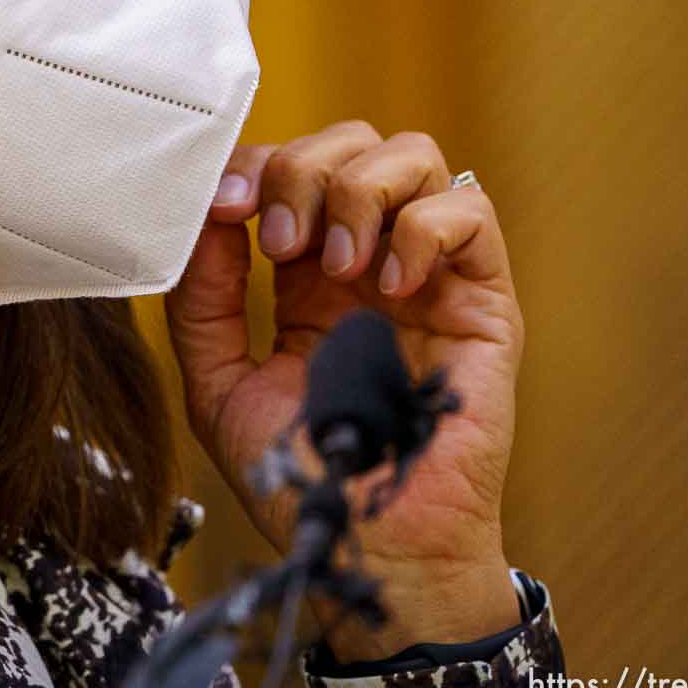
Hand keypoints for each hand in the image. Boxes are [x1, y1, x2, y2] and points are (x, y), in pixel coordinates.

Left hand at [165, 121, 524, 659]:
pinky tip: (388, 288)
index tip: (223, 206)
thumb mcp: (218, 382)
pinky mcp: (485, 300)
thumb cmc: (298, 477)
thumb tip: (204, 212)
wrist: (368, 546)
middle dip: (303, 169)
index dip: (254, 165)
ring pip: (414, 156)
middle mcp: (370, 260)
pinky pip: (471, 211)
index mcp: (307, 273)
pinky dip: (421, 229)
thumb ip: (202, 298)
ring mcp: (430, 273)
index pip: (288, 167)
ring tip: (334, 265)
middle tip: (280, 246)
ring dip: (359, 191)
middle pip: (351, 141)